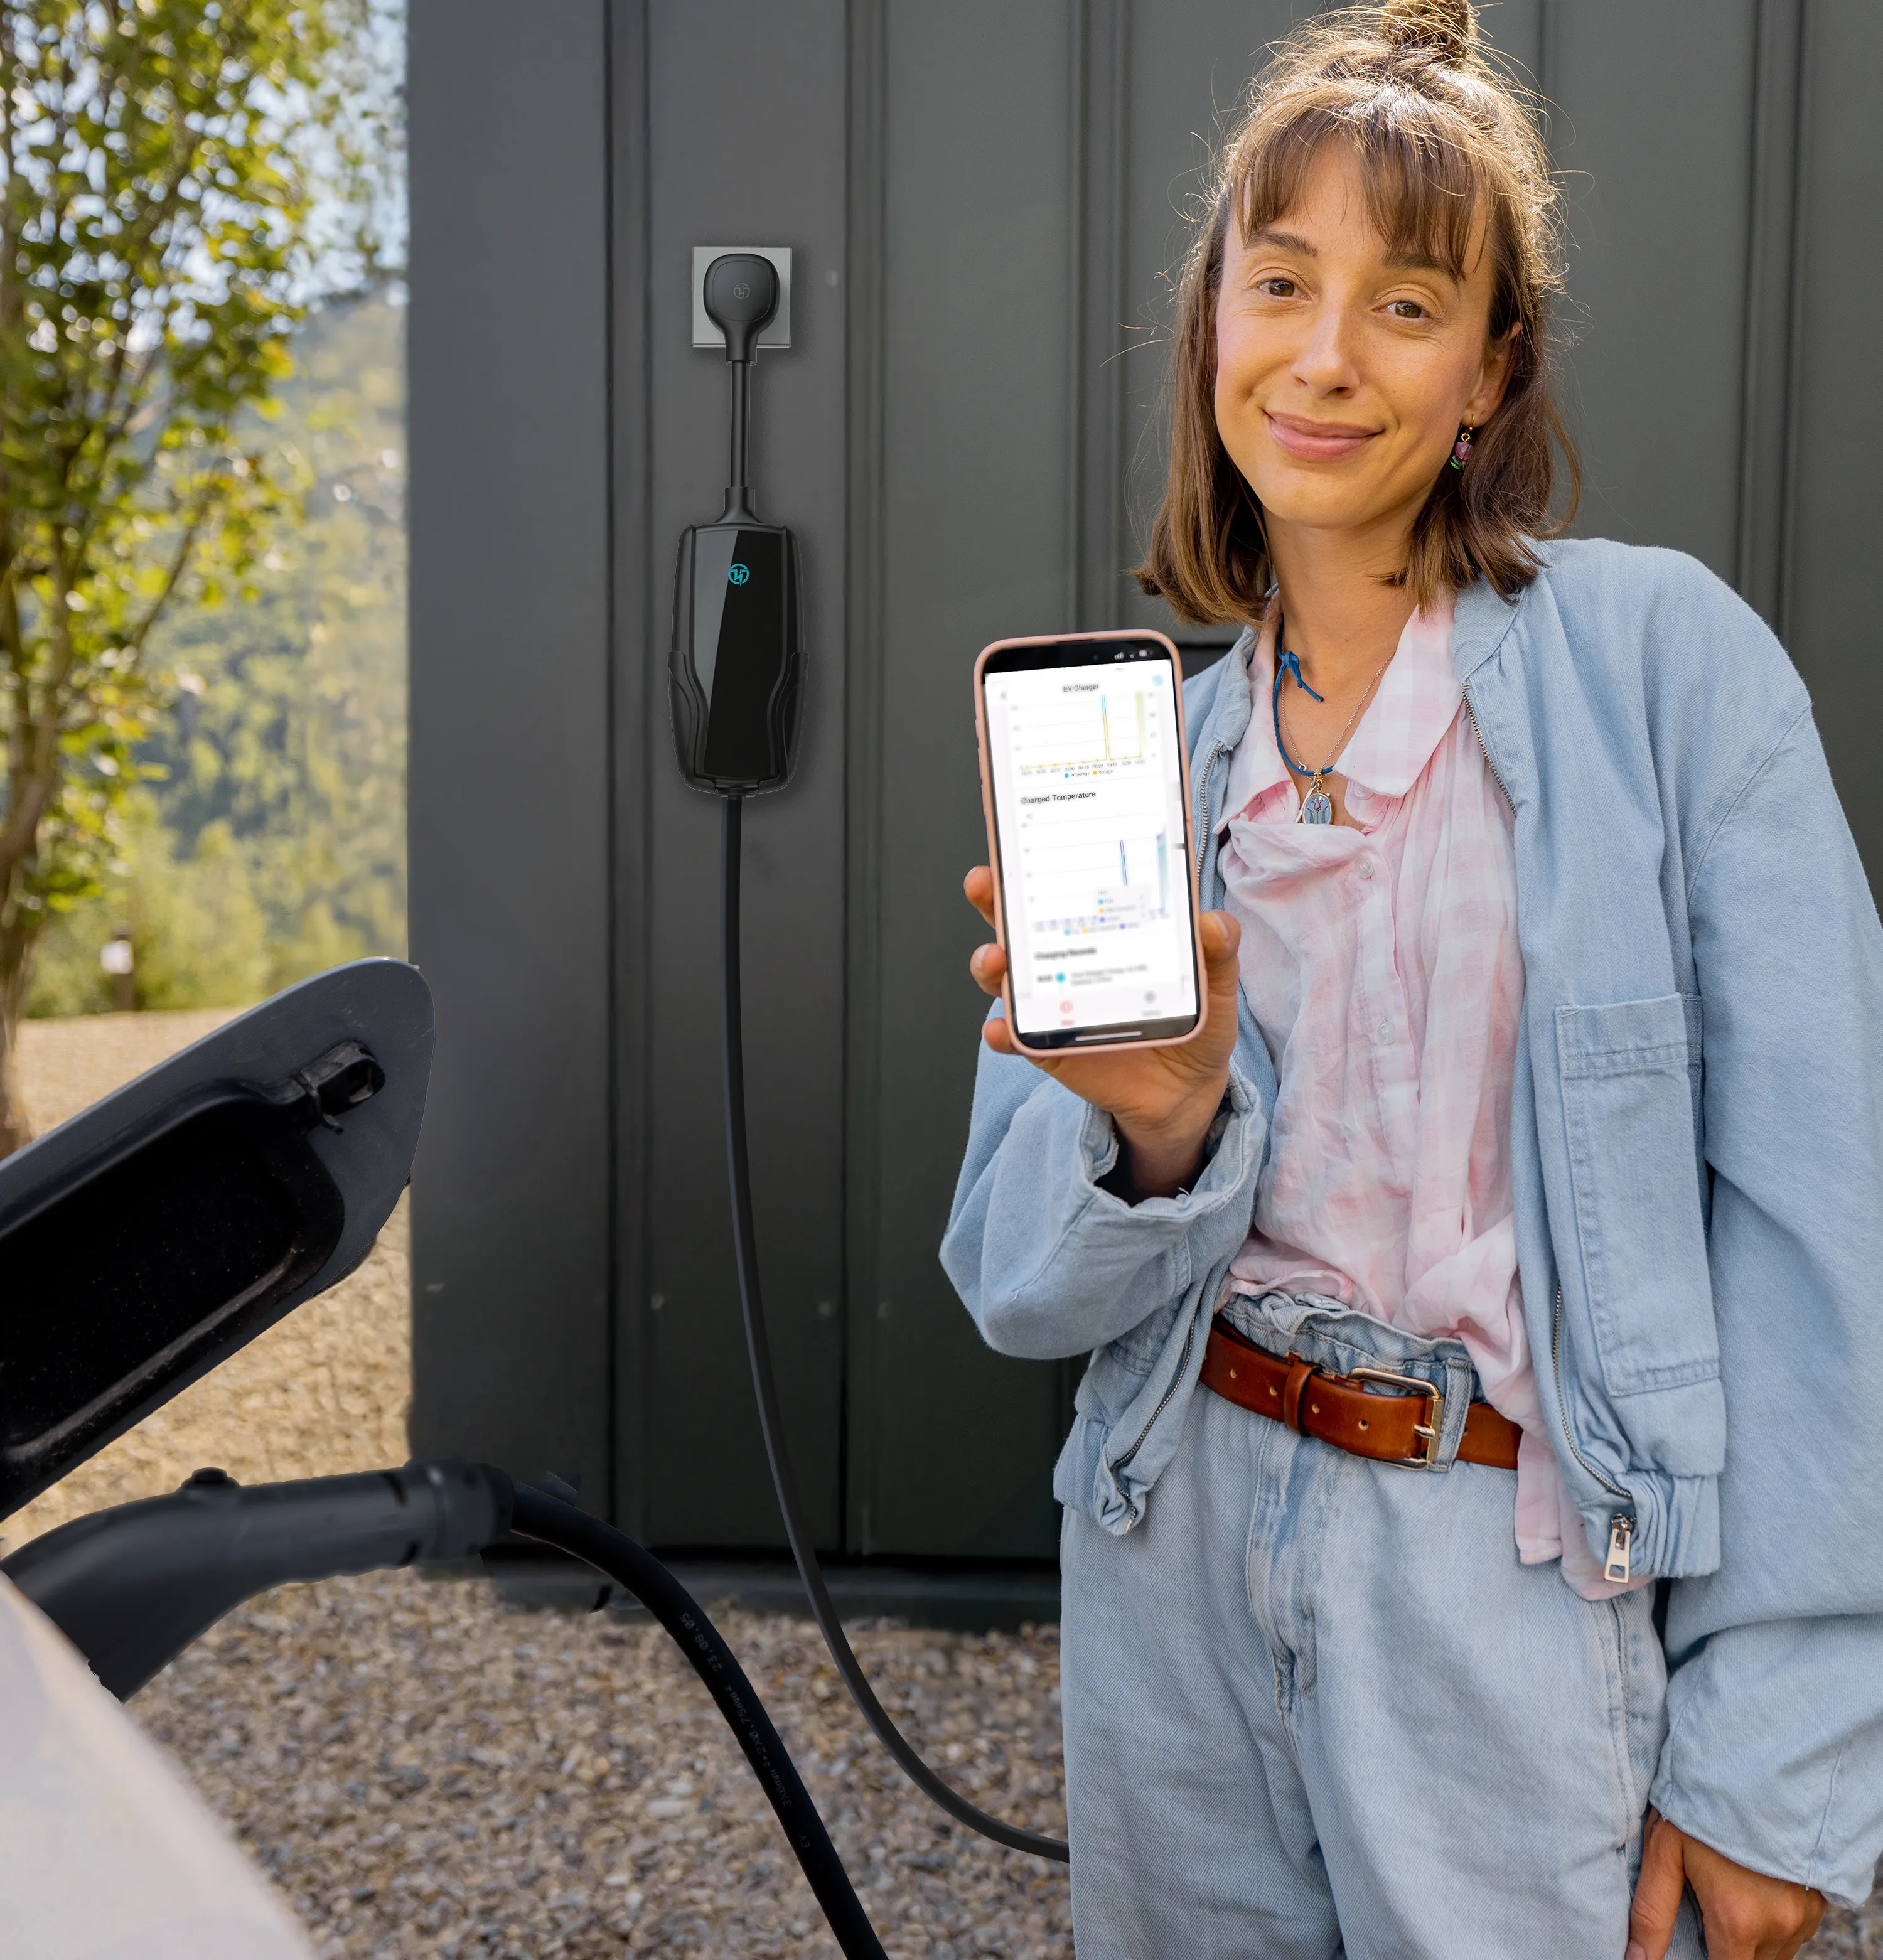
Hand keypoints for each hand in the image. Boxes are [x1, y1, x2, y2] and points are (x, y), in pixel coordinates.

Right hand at [963, 865, 1241, 1199]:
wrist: (1186, 1090)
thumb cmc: (1195, 1024)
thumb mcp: (1215, 984)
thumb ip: (1218, 953)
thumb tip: (1214, 923)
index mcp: (1104, 932)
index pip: (1064, 889)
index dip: (1038, 863)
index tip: (1020, 837)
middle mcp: (1068, 961)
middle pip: (1019, 923)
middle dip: (993, 898)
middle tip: (985, 883)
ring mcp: (1053, 1003)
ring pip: (1006, 977)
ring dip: (991, 963)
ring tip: (996, 958)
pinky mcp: (1049, 1046)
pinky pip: (1017, 1038)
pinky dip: (1004, 1032)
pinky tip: (1002, 1028)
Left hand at [1627, 1810, 1823, 1959]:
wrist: (1762, 1761)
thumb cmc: (1704, 1801)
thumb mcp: (1665, 1849)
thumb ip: (1651, 1911)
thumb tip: (1634, 1959)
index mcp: (1737, 1920)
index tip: (1693, 1941)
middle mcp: (1778, 1926)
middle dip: (1724, 1946)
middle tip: (1705, 1903)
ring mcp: (1804, 1915)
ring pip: (1774, 1952)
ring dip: (1750, 1936)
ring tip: (1727, 1888)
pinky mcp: (1820, 1901)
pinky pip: (1794, 1932)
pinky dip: (1772, 1921)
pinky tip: (1752, 1886)